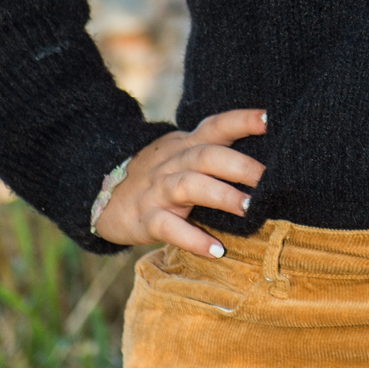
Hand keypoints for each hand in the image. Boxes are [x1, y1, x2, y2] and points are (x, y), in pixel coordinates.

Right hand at [94, 109, 266, 254]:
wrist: (99, 193)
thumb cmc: (157, 176)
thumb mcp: (181, 156)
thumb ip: (213, 155)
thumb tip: (266, 167)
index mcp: (186, 145)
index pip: (216, 126)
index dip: (242, 120)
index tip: (269, 118)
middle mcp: (173, 163)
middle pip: (207, 155)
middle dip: (239, 165)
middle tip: (268, 179)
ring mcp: (157, 190)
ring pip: (189, 186)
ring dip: (221, 195)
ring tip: (249, 209)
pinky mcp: (145, 218)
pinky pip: (169, 227)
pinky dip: (193, 238)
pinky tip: (216, 250)